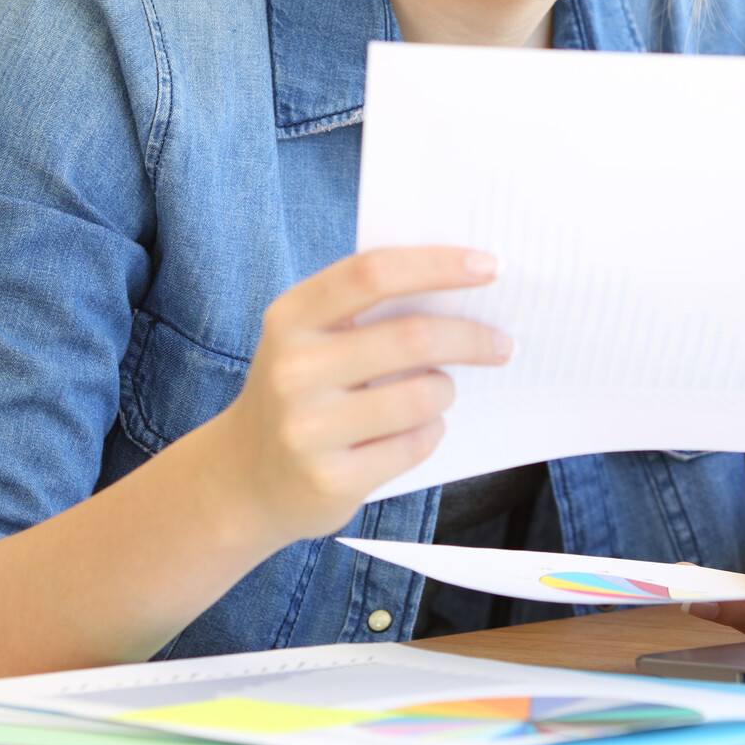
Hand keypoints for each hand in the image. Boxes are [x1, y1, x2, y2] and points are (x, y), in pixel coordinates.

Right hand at [201, 246, 510, 548]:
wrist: (244, 479)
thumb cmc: (302, 391)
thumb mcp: (311, 339)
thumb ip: (369, 309)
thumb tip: (465, 285)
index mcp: (290, 317)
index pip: (373, 273)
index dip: (437, 265)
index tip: (489, 267)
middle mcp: (293, 369)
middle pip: (411, 337)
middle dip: (471, 337)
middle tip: (501, 342)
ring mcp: (308, 429)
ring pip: (423, 396)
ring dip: (445, 391)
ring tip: (437, 392)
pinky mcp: (330, 479)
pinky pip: (415, 445)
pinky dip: (430, 433)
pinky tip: (413, 431)